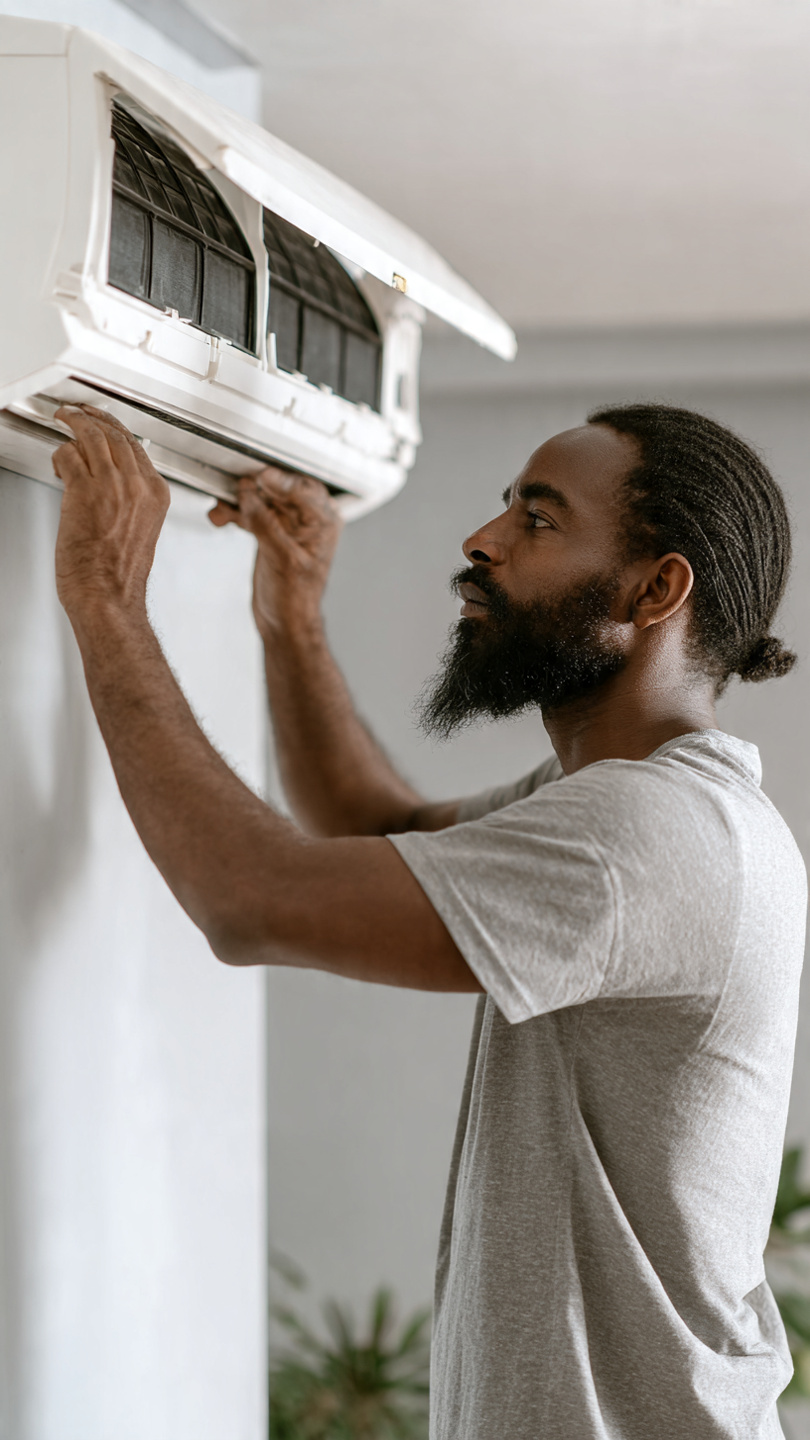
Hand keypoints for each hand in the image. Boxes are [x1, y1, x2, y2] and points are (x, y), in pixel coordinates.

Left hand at [52, 406, 169, 622]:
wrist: (108, 595)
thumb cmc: (118, 576)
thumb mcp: (140, 531)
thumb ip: (132, 503)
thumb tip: (111, 484)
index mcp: (155, 494)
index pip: (136, 446)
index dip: (115, 429)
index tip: (103, 422)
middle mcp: (137, 485)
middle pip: (115, 434)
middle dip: (94, 417)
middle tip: (78, 413)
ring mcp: (111, 485)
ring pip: (92, 435)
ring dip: (74, 423)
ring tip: (63, 419)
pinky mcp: (83, 490)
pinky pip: (68, 455)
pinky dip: (59, 453)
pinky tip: (57, 462)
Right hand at [209, 467, 342, 638]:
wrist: (283, 621)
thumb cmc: (295, 598)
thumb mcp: (282, 558)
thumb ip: (266, 523)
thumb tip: (249, 494)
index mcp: (324, 522)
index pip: (304, 490)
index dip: (280, 482)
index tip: (259, 477)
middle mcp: (308, 519)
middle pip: (279, 489)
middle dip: (254, 489)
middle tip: (236, 488)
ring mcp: (287, 523)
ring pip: (261, 499)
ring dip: (239, 502)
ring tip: (223, 509)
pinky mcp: (270, 530)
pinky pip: (250, 512)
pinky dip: (235, 513)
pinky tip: (222, 517)